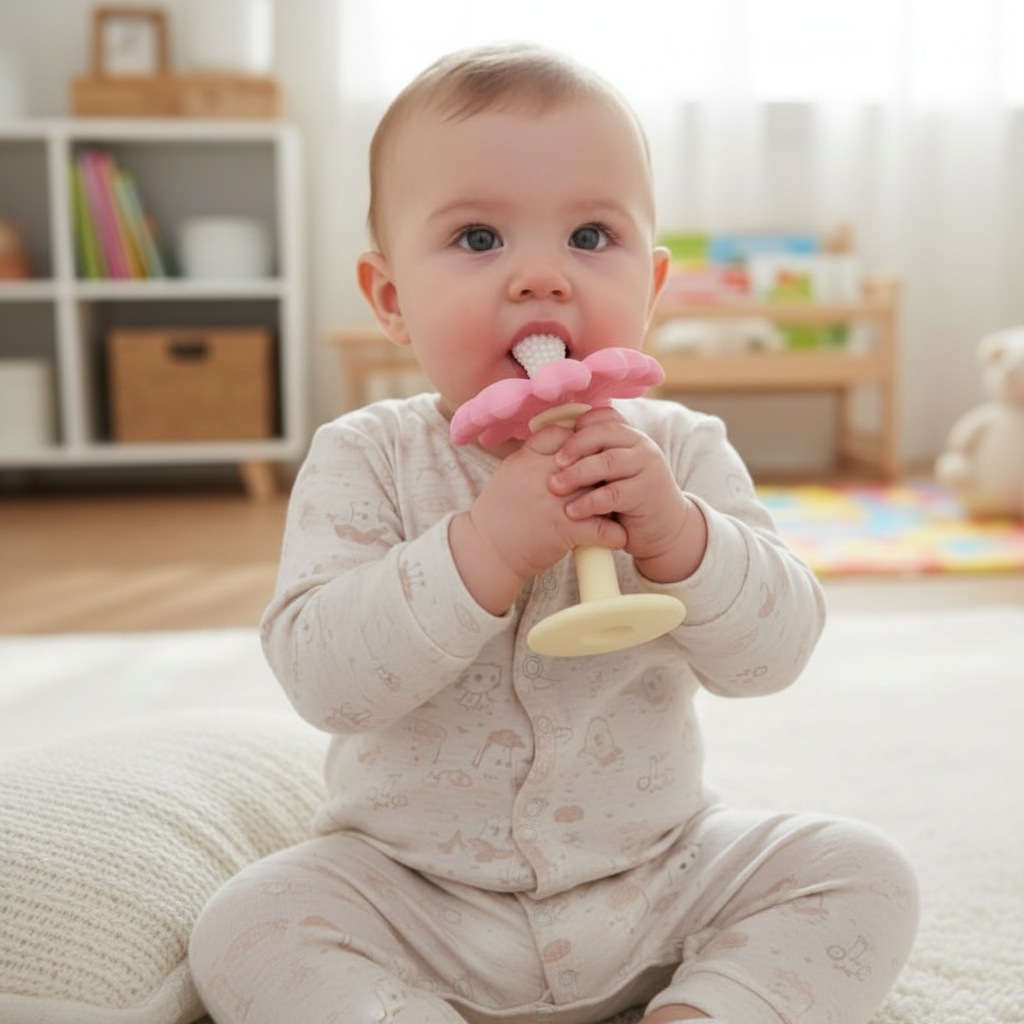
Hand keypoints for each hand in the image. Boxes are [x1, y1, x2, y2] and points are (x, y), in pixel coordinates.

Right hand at [450, 424, 626, 613]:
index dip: (581, 442)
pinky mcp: (562, 529)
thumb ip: (533, 459)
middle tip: (615, 481)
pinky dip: (614, 533)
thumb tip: (561, 449)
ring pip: (600, 491)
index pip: (563, 435)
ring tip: (622, 509)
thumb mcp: (509, 475)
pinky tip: (618, 536)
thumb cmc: (498, 515)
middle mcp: (541, 475)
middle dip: (603, 471)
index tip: (590, 454)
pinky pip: (601, 527)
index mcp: (526, 459)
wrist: (484, 551)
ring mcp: (553, 501)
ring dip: (614, 501)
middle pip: (587, 459)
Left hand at [548, 406, 706, 583]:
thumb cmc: (626, 499)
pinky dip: (590, 502)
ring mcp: (647, 466)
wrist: (663, 529)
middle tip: (552, 464)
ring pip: (607, 461)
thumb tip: (545, 445)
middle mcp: (640, 444)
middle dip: (573, 447)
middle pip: (602, 434)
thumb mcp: (609, 473)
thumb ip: (591, 457)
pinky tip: (572, 511)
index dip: (576, 427)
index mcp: (628, 435)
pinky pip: (614, 493)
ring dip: (577, 474)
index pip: (601, 417)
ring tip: (554, 487)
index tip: (554, 444)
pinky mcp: (648, 491)